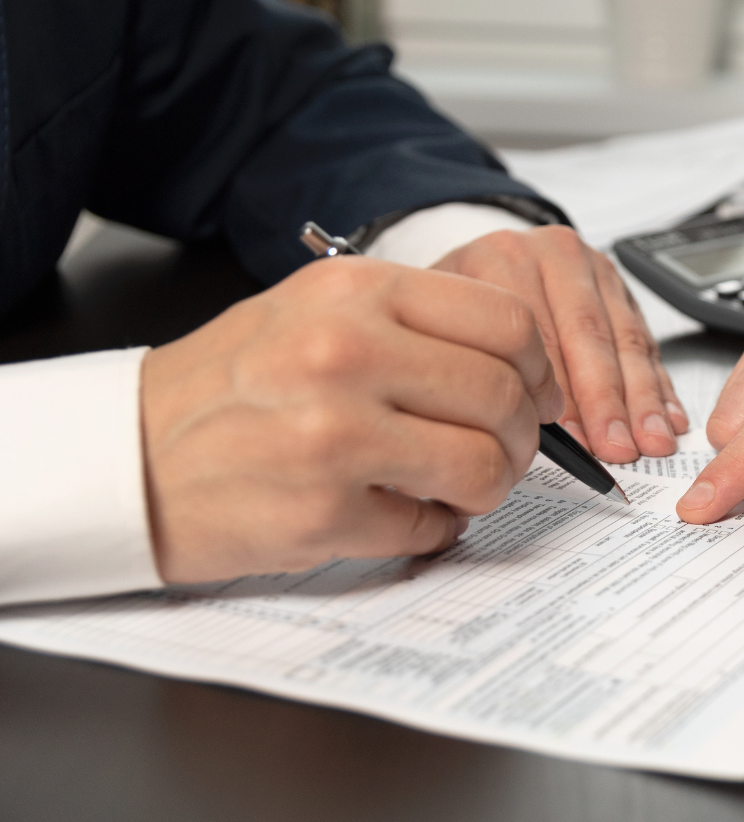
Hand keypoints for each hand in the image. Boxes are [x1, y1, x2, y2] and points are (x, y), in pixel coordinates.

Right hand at [141, 257, 564, 582]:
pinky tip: (399, 513)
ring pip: (483, 465)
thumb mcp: (314, 313)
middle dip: (521, 437)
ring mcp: (335, 433)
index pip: (507, 323)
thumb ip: (414, 324)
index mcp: (355, 292)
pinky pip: (432, 526)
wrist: (127, 458)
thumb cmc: (229, 388)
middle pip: (505, 397)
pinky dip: (432, 529)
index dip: (538, 368)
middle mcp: (347, 353)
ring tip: (455, 487)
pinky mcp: (323, 510)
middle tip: (500, 452)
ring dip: (486, 486)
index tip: (533, 393)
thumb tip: (520, 363)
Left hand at [433, 226, 685, 461]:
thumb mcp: (445, 329)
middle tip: (617, 445)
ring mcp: (593, 269)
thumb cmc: (458, 310)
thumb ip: (473, 369)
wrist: (480, 266)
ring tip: (650, 439)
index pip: (538, 334)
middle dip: (608, 400)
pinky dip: (658, 384)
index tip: (574, 439)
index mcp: (501, 258)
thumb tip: (513, 436)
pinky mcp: (622, 289)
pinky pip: (646, 341)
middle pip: (589, 335)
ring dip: (642, 398)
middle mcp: (553, 255)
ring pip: (627, 339)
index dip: (560, 394)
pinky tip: (666, 416)